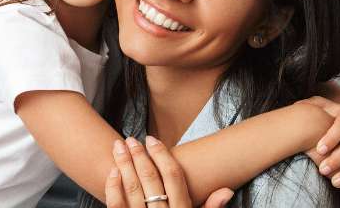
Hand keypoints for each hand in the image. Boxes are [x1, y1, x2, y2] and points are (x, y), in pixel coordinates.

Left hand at [105, 136, 233, 207]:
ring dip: (124, 165)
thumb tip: (226, 190)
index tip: (152, 140)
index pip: (174, 178)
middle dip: (139, 156)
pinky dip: (113, 188)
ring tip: (118, 147)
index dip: (162, 156)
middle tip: (131, 139)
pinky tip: (112, 173)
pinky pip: (117, 207)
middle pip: (151, 179)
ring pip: (132, 189)